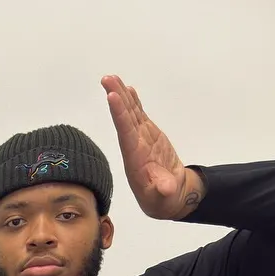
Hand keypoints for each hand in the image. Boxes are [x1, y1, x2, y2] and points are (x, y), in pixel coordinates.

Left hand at [102, 75, 203, 220]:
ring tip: (112, 77)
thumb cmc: (164, 198)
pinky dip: (133, 103)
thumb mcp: (165, 197)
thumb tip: (166, 188)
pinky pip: (138, 116)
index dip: (120, 114)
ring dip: (121, 95)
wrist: (167, 196)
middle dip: (116, 98)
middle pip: (123, 118)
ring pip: (129, 113)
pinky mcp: (148, 136)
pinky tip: (127, 89)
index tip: (113, 97)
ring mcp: (140, 139)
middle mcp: (134, 146)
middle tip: (107, 79)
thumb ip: (164, 191)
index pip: (126, 132)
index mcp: (135, 158)